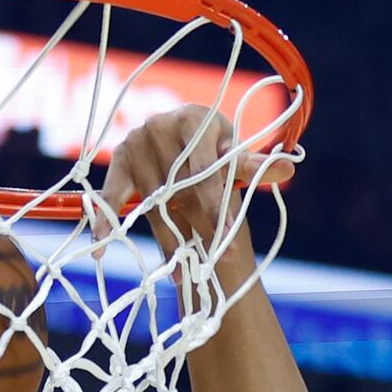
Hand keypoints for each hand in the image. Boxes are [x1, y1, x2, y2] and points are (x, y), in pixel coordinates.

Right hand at [98, 106, 290, 252]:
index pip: (206, 170)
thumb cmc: (216, 147)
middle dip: (197, 228)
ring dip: (168, 239)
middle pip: (180, 190)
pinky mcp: (118, 159)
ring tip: (183, 271)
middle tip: (212, 262)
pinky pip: (111, 194)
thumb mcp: (235, 154)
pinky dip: (105, 219)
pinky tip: (102, 245)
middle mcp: (160, 124)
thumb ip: (254, 165)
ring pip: (154, 202)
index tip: (229, 238)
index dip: (217, 206)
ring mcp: (136, 141)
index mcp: (196, 119)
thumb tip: (289, 167)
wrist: (187, 135)